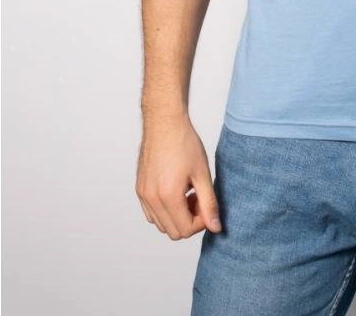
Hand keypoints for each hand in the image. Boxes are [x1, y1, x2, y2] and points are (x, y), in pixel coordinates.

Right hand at [135, 114, 222, 239]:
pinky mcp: (140, 189)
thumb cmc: (184, 143)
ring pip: (161, 224)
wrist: (165, 122)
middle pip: (172, 232)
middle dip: (190, 220)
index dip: (201, 222)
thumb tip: (215, 227)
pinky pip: (152, 213)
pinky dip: (165, 209)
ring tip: (188, 192)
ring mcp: (143, 194)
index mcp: (167, 196)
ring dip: (177, 216)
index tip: (207, 204)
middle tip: (199, 198)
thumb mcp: (202, 173)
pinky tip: (176, 190)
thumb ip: (209, 203)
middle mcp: (151, 198)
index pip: (185, 230)